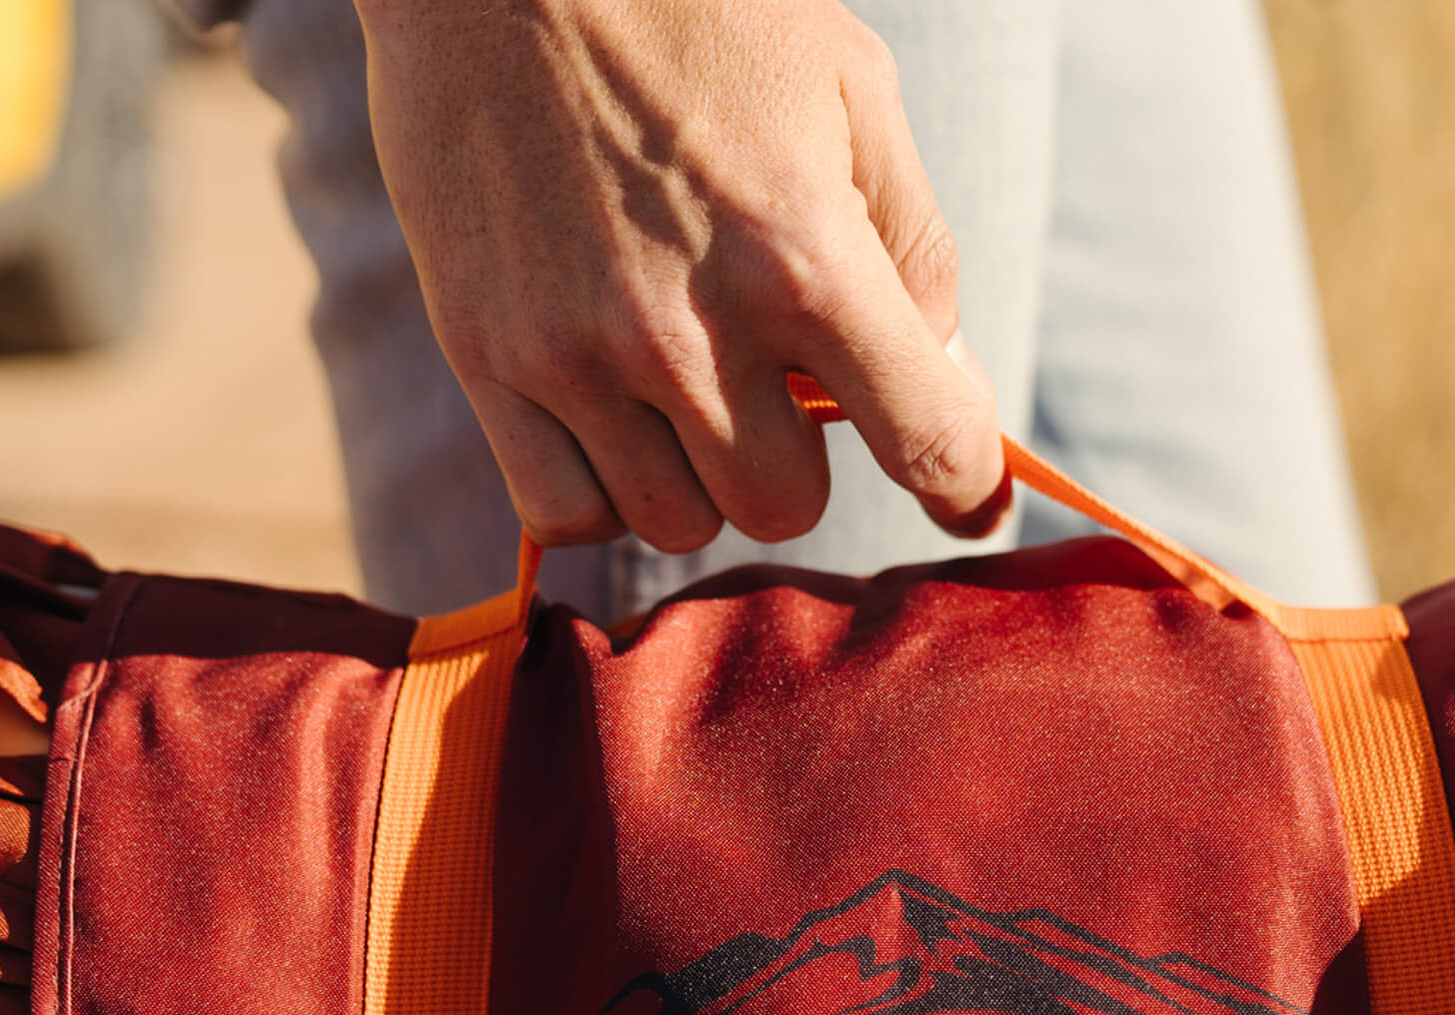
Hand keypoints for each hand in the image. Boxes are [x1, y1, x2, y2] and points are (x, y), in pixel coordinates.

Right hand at [354, 0, 1009, 551]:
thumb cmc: (695, 4)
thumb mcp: (849, 86)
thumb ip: (912, 246)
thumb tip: (949, 380)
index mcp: (804, 256)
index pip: (925, 440)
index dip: (964, 489)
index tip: (969, 502)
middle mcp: (691, 328)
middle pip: (783, 508)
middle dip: (794, 463)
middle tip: (768, 391)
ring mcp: (579, 353)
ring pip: (675, 523)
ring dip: (695, 479)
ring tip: (680, 391)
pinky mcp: (486, 356)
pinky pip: (563, 511)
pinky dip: (597, 491)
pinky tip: (609, 424)